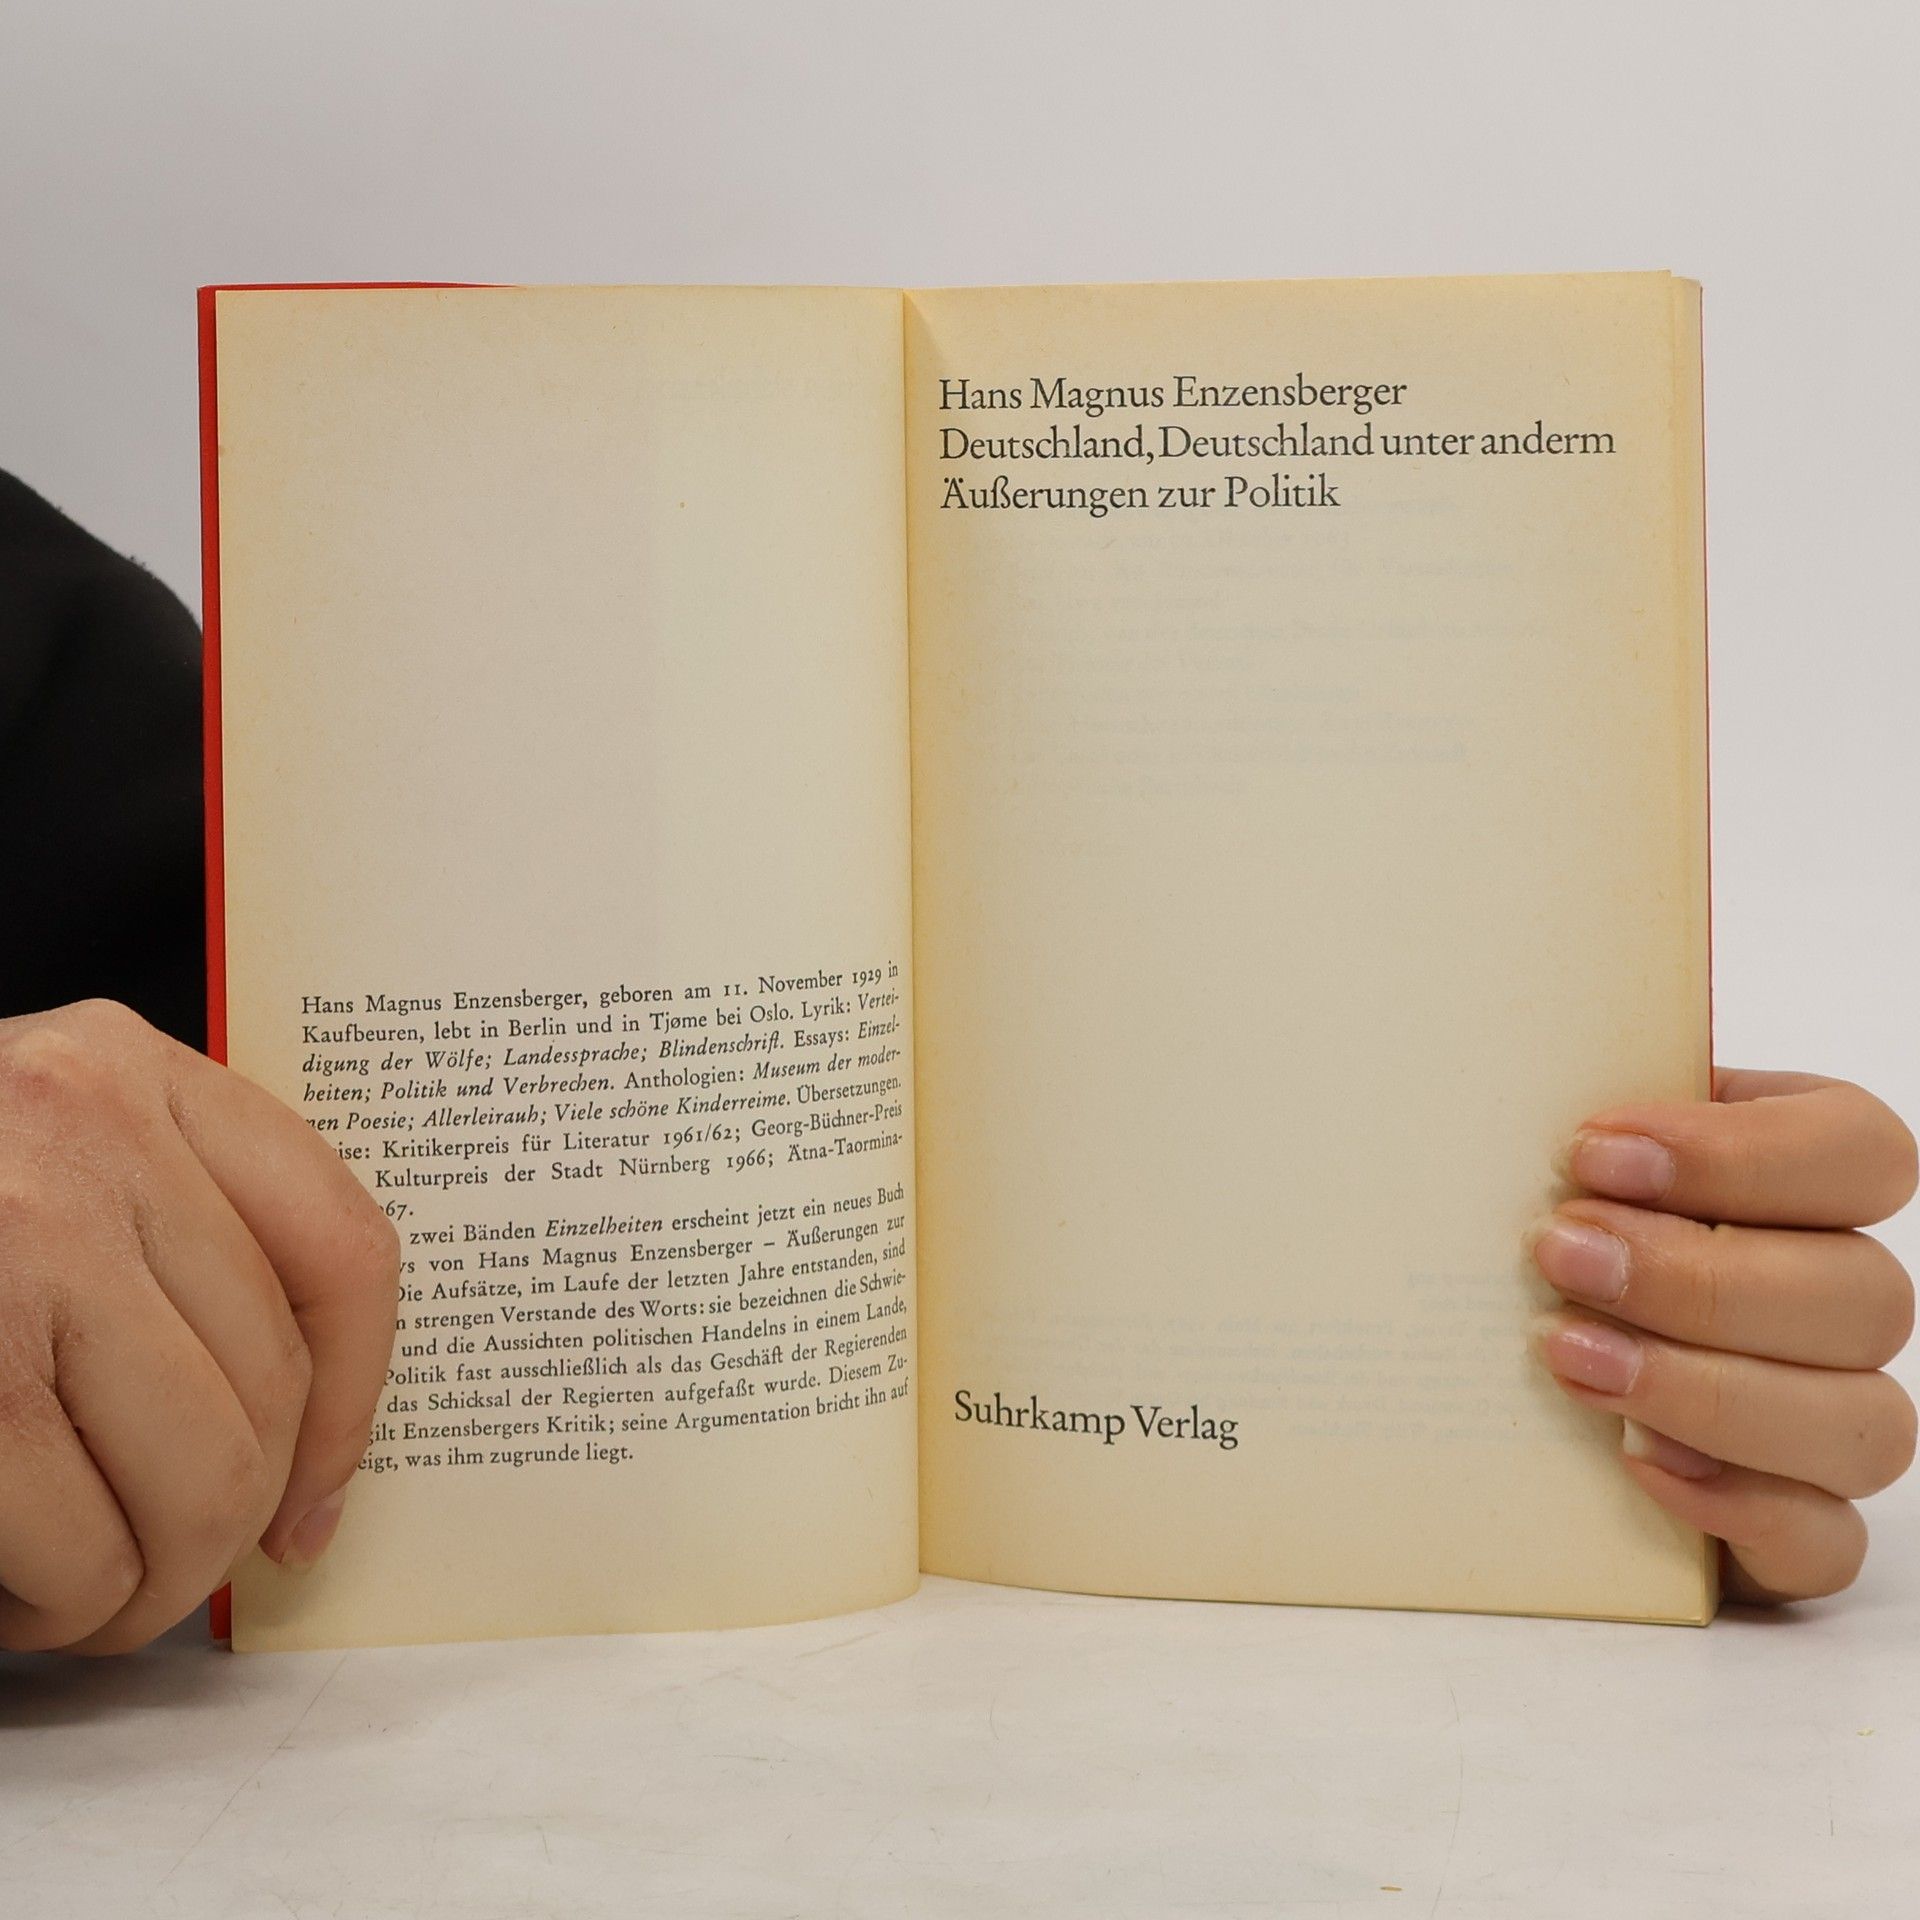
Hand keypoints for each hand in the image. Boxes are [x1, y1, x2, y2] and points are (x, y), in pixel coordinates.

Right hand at [0, 1000, 398, 1652]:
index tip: (312, 1503)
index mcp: (140, 1071)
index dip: (355, 1406)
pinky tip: (23, 1595)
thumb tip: (296, 1459)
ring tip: (92, 1594)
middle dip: (224, 1530)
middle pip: (271, 1388)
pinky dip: (62, 1599)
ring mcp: (17, 1232)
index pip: (345, 1249)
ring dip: (150, 1582)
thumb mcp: (43, 1154)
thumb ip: (164, 1243)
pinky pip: (73, 1532)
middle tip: (164, 1576)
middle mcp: (90, 1129)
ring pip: (198, 1474)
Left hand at [1528, 1069, 1916, 1602]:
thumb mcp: (1563, 1159)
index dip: (1743, 1154)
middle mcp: (1843, 1296)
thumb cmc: (1550, 1225)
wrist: (1496, 1371)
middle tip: (1561, 1256)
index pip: (1860, 1151)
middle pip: (1864, 1294)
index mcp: (1807, 1177)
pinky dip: (1736, 1506)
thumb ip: (1586, 1129)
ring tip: (1568, 1357)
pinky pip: (1823, 1540)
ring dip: (1709, 1390)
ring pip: (1861, 1421)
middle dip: (1700, 1278)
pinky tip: (1635, 1461)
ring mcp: (1834, 1417)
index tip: (1593, 1151)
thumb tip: (1518, 1096)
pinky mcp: (1799, 1526)